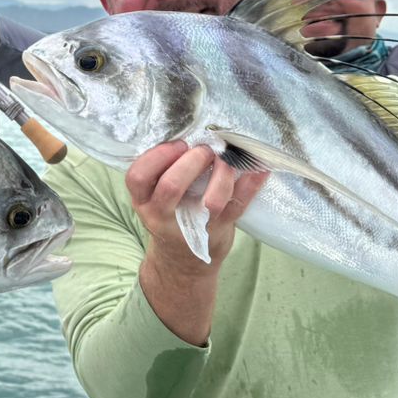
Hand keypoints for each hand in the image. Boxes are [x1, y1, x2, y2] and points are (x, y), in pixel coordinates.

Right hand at [126, 142, 267, 345]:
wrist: (182, 265)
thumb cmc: (170, 218)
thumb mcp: (154, 199)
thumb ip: (163, 173)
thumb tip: (193, 132)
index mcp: (143, 202)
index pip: (137, 176)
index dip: (157, 156)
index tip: (178, 145)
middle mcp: (162, 216)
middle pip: (171, 186)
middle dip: (192, 161)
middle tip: (205, 150)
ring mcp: (193, 226)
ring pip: (210, 201)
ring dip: (223, 173)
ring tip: (227, 158)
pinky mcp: (219, 231)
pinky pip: (238, 206)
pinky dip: (252, 184)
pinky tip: (259, 168)